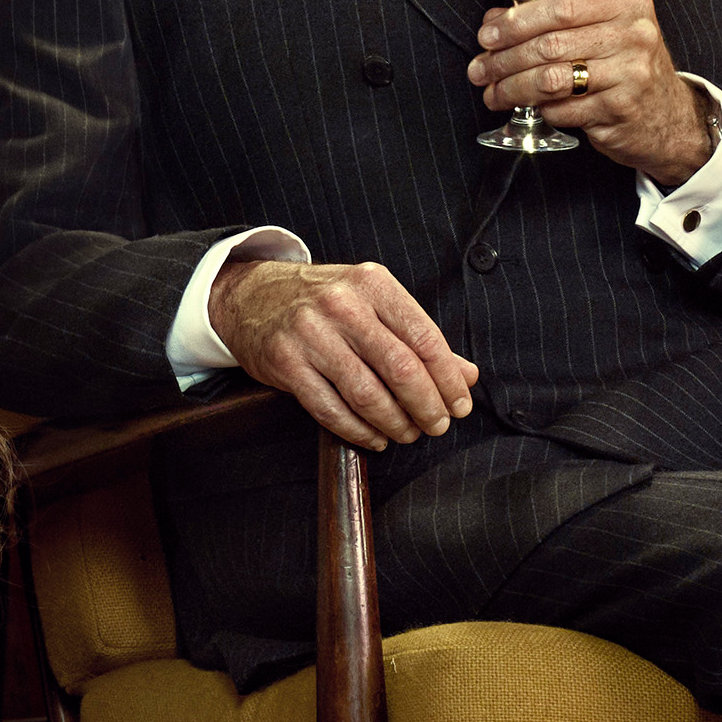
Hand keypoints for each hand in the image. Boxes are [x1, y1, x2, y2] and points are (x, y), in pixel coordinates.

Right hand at [215, 256, 475, 449]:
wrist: (253, 296)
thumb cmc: (325, 302)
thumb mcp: (374, 303)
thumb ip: (420, 338)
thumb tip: (467, 375)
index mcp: (373, 284)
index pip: (425, 337)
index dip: (448, 379)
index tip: (460, 405)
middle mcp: (343, 305)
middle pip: (401, 369)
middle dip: (427, 407)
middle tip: (438, 426)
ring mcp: (310, 333)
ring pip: (367, 394)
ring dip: (396, 424)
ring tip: (407, 433)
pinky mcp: (286, 362)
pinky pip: (331, 409)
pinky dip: (359, 431)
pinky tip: (375, 437)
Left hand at [472, 0, 711, 182]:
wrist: (670, 117)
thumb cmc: (628, 67)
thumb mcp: (604, 31)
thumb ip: (555, 21)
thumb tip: (494, 22)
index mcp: (627, 3)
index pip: (561, 6)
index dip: (517, 21)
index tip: (487, 34)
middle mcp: (634, 34)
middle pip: (551, 44)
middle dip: (505, 59)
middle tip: (480, 70)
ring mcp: (630, 74)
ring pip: (552, 79)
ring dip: (513, 88)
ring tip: (493, 93)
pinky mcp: (621, 110)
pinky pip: (563, 109)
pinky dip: (541, 110)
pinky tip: (533, 108)